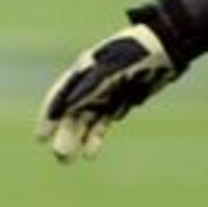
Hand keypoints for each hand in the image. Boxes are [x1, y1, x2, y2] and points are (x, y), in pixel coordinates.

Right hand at [36, 24, 180, 161]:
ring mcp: (106, 91)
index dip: (50, 116)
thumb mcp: (111, 69)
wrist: (166, 47)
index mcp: (84, 69)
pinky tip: (90, 152)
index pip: (62, 96)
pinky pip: (103, 120)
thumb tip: (68, 107)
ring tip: (67, 160)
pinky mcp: (121, 99)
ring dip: (77, 138)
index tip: (41, 137)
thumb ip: (90, 87)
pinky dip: (95, 136)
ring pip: (86, 119)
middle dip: (64, 133)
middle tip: (60, 156)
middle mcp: (91, 82)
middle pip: (72, 112)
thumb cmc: (136, 53)